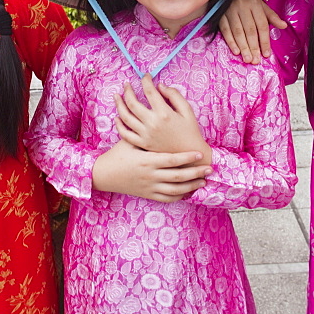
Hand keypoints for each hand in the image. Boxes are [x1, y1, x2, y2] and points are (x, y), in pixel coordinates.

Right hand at [91, 139, 210, 202]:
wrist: (104, 174)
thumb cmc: (118, 154)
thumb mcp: (130, 142)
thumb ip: (145, 133)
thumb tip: (154, 115)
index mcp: (147, 160)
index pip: (172, 160)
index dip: (187, 157)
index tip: (199, 153)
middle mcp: (150, 175)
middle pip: (178, 177)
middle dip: (195, 173)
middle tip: (209, 168)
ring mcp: (149, 187)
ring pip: (175, 190)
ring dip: (191, 186)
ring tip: (203, 181)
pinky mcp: (148, 195)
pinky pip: (167, 198)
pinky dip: (179, 196)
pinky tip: (189, 192)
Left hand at [114, 74, 211, 164]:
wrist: (190, 153)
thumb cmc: (190, 130)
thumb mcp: (187, 110)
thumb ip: (174, 95)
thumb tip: (159, 86)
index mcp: (164, 113)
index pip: (149, 91)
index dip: (145, 80)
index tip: (145, 76)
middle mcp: (152, 123)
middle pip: (133, 103)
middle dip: (128, 91)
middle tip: (126, 84)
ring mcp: (145, 135)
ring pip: (126, 117)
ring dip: (119, 104)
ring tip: (117, 96)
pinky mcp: (143, 144)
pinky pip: (126, 134)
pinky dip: (119, 125)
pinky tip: (118, 117)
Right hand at [218, 0, 285, 63]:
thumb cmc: (248, 3)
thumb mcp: (262, 7)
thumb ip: (272, 17)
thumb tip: (284, 26)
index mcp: (255, 4)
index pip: (261, 25)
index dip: (264, 41)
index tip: (266, 54)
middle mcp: (242, 6)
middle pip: (249, 30)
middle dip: (253, 47)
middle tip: (255, 60)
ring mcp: (230, 11)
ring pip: (238, 32)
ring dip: (243, 47)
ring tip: (247, 59)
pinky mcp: (220, 16)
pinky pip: (225, 31)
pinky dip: (231, 42)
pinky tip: (236, 52)